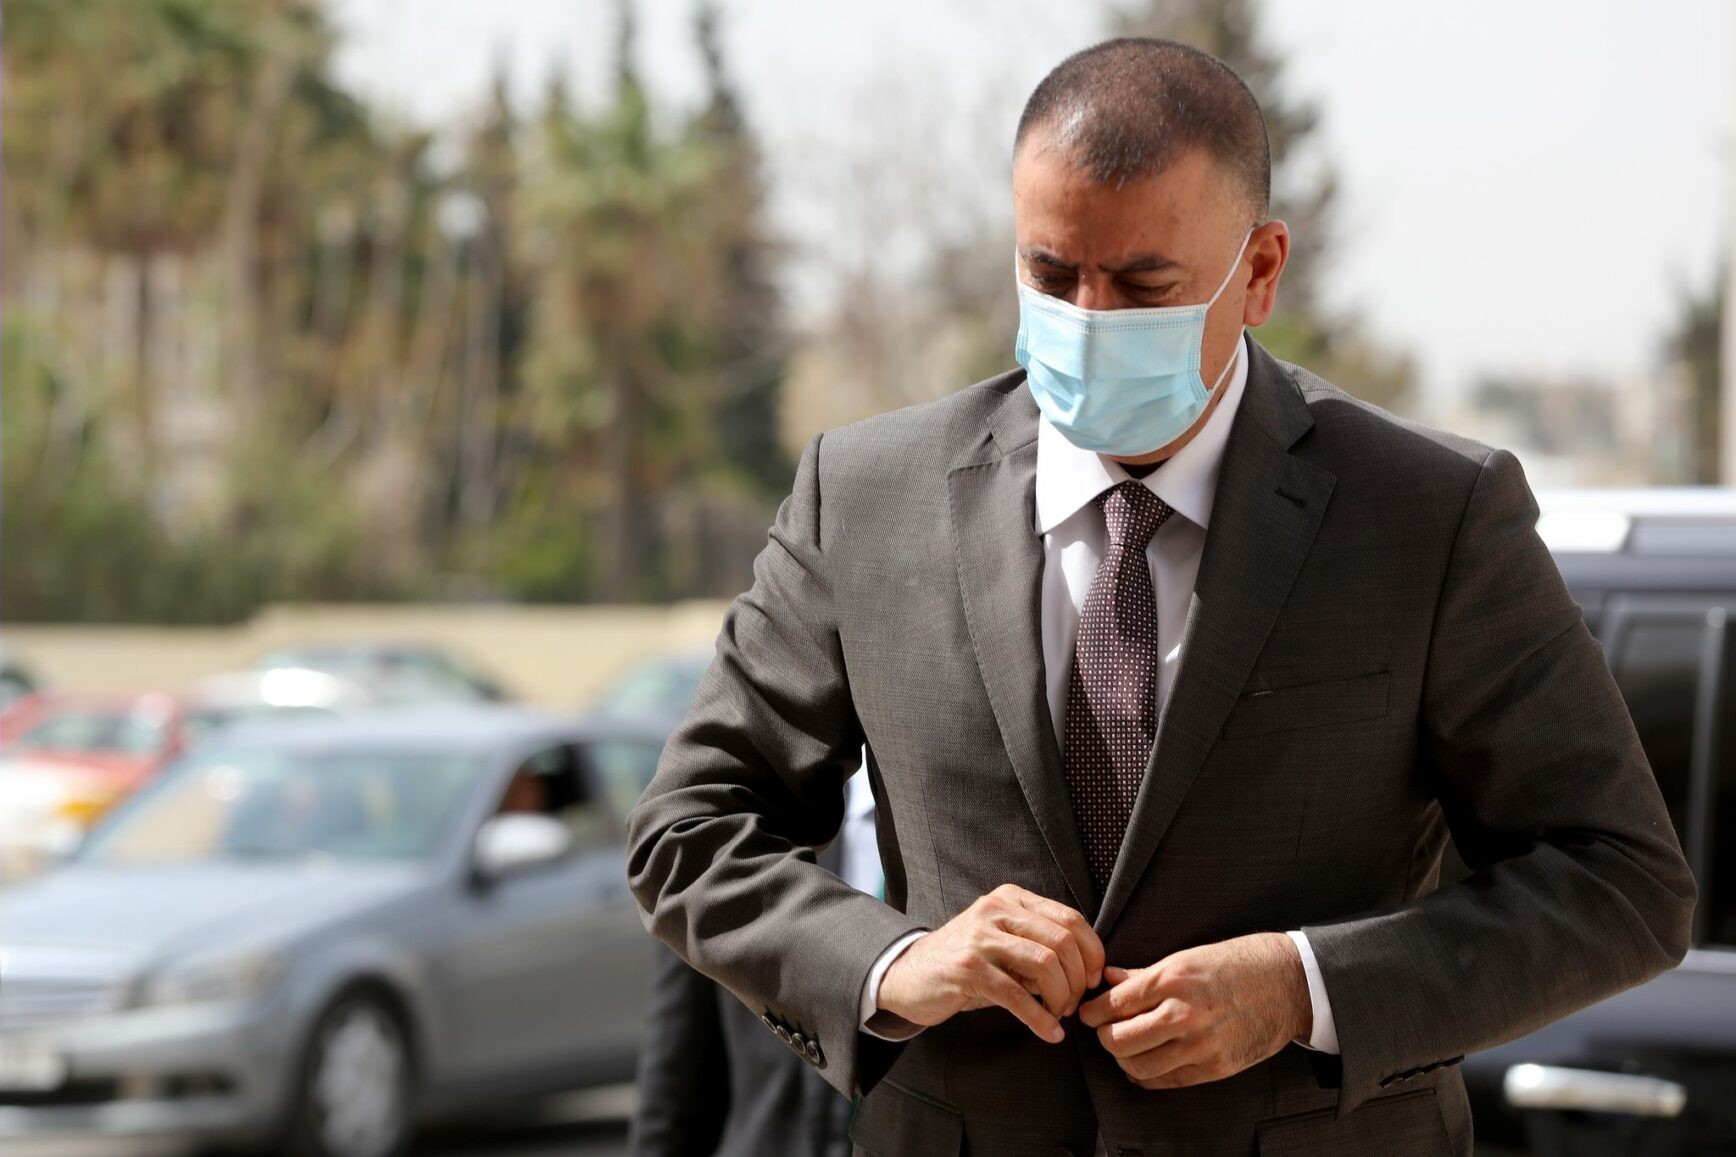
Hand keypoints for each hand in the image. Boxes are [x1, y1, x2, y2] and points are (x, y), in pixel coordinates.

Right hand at [876, 884, 1104, 1042]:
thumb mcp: (1004, 944)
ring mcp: (980, 936)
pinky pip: (1016, 995)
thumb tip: (1086, 973)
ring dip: (1061, 998)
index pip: (1070, 919)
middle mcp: (996, 909)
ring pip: (1044, 964)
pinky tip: (1049, 1034)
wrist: (908, 975)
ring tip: (1059, 1015)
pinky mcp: (967, 967)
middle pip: (1062, 941)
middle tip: (1075, 1004)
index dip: (1092, 953)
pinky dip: (1039, 1019)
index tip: (1093, 980)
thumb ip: (1039, 947)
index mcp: (1011, 898)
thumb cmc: (966, 964)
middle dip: (1078, 979)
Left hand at [1078, 932, 1309, 1088]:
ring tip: (1124, 1046)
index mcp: (1173, 979)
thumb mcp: (1187, 957)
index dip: (1092, 1012)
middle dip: (1103, 1037)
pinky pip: (1166, 1081)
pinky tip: (1144, 1064)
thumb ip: (1143, 974)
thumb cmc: (1236, 964)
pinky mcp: (1215, 1068)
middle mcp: (1184, 1014)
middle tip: (1103, 1030)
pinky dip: (1146, 1076)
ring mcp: (1201, 1045)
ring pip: (1137, 1066)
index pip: (1114, 1005)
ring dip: (1123, 1059)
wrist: (1287, 983)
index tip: (1087, 1013)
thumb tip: (1107, 980)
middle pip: (1118, 1040)